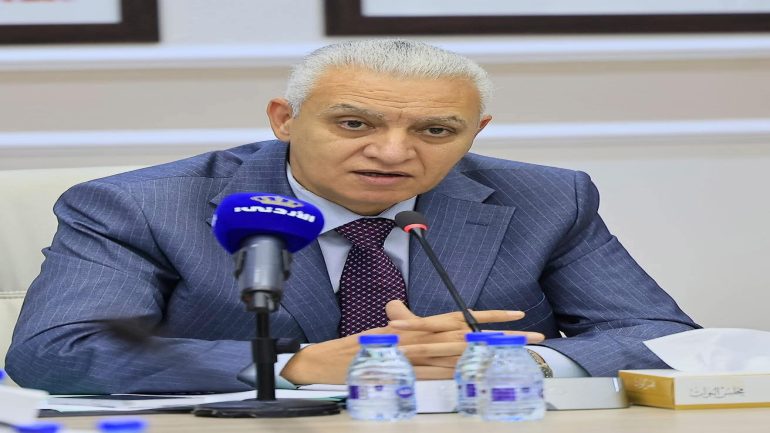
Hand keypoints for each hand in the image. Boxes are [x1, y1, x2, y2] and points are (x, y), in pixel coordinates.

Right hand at [280, 301, 542, 384]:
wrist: (328, 362)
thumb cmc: (357, 347)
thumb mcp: (382, 329)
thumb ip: (398, 320)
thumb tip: (400, 307)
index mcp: (418, 325)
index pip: (461, 316)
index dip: (489, 316)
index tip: (515, 316)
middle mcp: (421, 337)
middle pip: (471, 335)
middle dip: (503, 337)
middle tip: (532, 337)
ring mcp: (417, 357)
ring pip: (463, 354)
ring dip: (492, 355)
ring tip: (519, 356)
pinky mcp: (408, 375)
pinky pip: (442, 376)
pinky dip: (464, 375)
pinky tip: (483, 377)